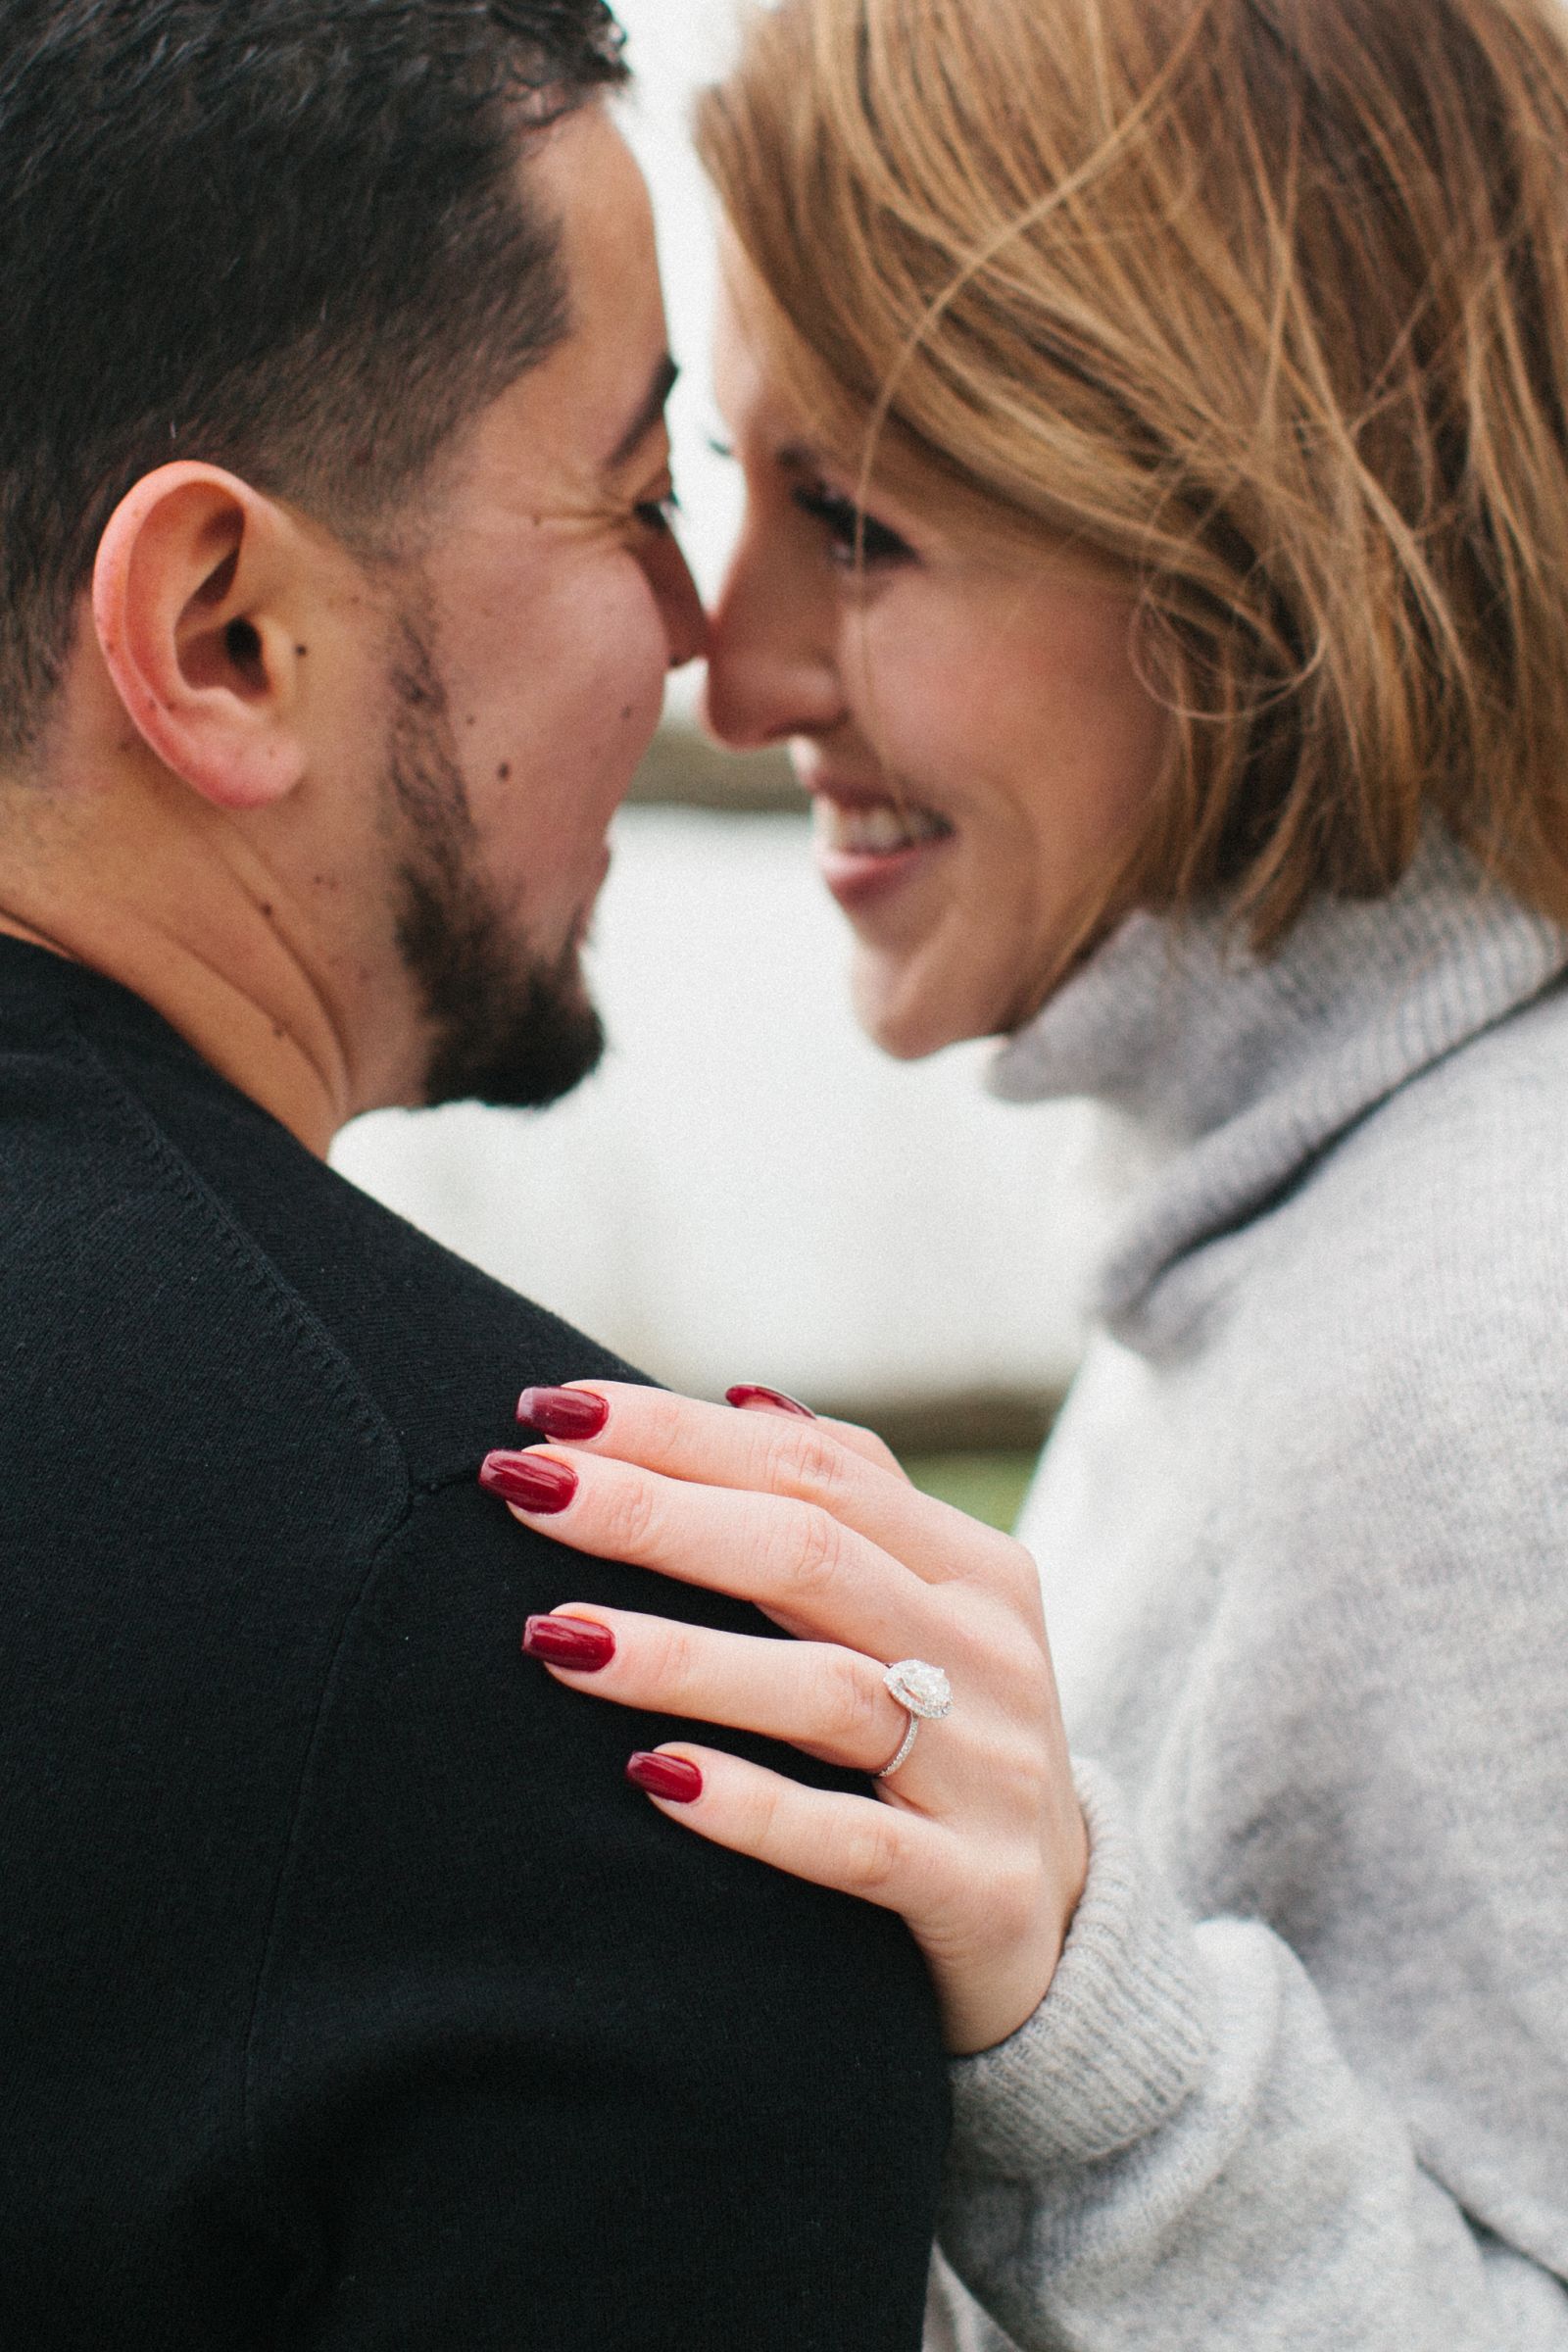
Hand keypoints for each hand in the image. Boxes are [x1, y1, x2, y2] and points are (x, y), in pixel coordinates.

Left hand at [481, 1383, 1088, 2055]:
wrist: (1068, 1934)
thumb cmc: (953, 1745)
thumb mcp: (929, 1614)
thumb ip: (852, 1506)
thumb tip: (738, 1401)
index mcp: (972, 1566)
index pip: (813, 1468)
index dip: (679, 1433)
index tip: (550, 1410)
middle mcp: (989, 1653)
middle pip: (809, 1555)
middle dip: (656, 1514)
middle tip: (527, 1491)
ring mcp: (989, 1773)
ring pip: (824, 1690)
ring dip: (681, 1656)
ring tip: (553, 1635)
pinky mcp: (979, 1893)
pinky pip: (853, 1843)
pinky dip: (754, 1808)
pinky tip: (654, 1778)